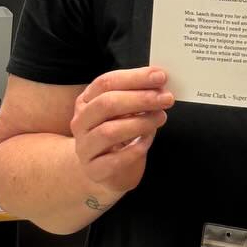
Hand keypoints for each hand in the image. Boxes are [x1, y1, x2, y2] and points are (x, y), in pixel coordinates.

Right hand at [71, 67, 173, 201]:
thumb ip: (137, 96)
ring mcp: (84, 147)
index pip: (106, 83)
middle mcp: (80, 122)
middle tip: (166, 98)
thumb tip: (160, 83)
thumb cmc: (117, 134)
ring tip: (161, 117)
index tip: (160, 76)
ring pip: (109, 131)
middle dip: (140, 98)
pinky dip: (135, 149)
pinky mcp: (94, 170)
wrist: (102, 169)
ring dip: (140, 122)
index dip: (134, 77)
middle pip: (106, 104)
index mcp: (86, 101)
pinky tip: (148, 141)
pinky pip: (115, 159)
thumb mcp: (124, 111)